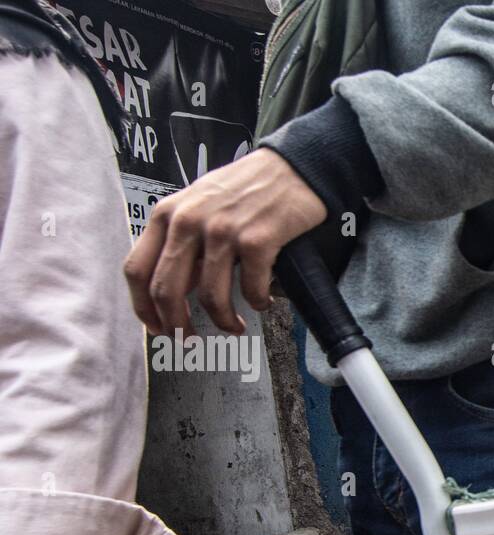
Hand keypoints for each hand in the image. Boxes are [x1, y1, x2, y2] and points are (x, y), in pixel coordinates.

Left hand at [124, 148, 326, 335]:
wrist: (291, 169)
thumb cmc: (245, 191)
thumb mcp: (198, 207)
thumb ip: (181, 243)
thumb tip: (173, 291)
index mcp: (167, 215)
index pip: (137, 269)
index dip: (143, 308)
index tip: (157, 327)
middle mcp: (188, 222)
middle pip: (167, 291)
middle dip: (177, 325)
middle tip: (190, 339)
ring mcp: (222, 231)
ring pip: (209, 297)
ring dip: (223, 321)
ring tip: (235, 326)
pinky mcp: (256, 240)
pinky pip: (251, 289)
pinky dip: (257, 303)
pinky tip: (263, 301)